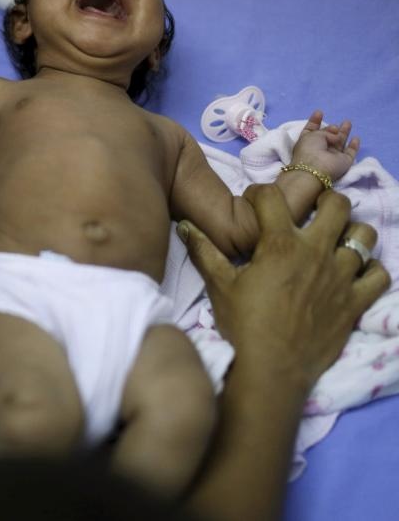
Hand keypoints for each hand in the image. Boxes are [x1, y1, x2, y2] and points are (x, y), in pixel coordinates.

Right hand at [179, 185, 389, 389]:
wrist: (271, 369)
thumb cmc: (242, 325)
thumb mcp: (218, 286)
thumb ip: (204, 251)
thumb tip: (184, 226)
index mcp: (281, 244)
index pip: (274, 197)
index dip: (261, 193)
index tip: (255, 203)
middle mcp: (317, 253)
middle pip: (337, 204)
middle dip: (323, 200)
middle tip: (310, 211)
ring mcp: (342, 277)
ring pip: (364, 234)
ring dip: (351, 232)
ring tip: (336, 239)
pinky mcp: (357, 302)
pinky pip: (380, 274)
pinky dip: (371, 269)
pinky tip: (355, 273)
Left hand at [291, 110, 359, 180]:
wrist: (315, 169)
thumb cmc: (309, 149)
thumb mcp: (312, 134)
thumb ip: (326, 132)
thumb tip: (336, 136)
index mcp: (307, 143)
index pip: (311, 130)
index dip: (315, 121)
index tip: (319, 112)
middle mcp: (319, 150)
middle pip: (327, 137)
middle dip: (331, 129)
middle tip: (335, 125)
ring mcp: (332, 157)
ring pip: (339, 143)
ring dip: (343, 133)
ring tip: (347, 122)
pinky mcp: (344, 162)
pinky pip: (350, 152)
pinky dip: (354, 146)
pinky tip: (356, 138)